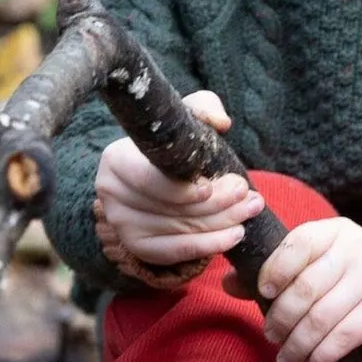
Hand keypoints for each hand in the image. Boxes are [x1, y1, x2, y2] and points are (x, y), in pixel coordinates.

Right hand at [93, 91, 263, 268]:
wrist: (155, 176)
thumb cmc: (172, 145)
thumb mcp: (184, 118)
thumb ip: (203, 109)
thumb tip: (221, 123)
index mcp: (116, 159)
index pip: (147, 179)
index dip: (179, 188)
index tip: (210, 186)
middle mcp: (111, 194)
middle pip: (169, 207)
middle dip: (216, 203)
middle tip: (248, 195)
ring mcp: (122, 224)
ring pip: (178, 229)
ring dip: (221, 223)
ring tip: (250, 210)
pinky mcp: (138, 247)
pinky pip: (176, 252)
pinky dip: (208, 246)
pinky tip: (234, 236)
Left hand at [254, 218, 361, 361]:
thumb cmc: (342, 283)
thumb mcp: (312, 268)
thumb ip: (272, 273)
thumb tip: (228, 283)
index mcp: (335, 232)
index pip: (298, 244)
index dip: (274, 271)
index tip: (263, 294)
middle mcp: (358, 249)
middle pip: (306, 287)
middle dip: (282, 318)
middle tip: (271, 336)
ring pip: (321, 317)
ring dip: (297, 344)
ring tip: (285, 359)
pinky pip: (342, 337)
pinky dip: (321, 356)